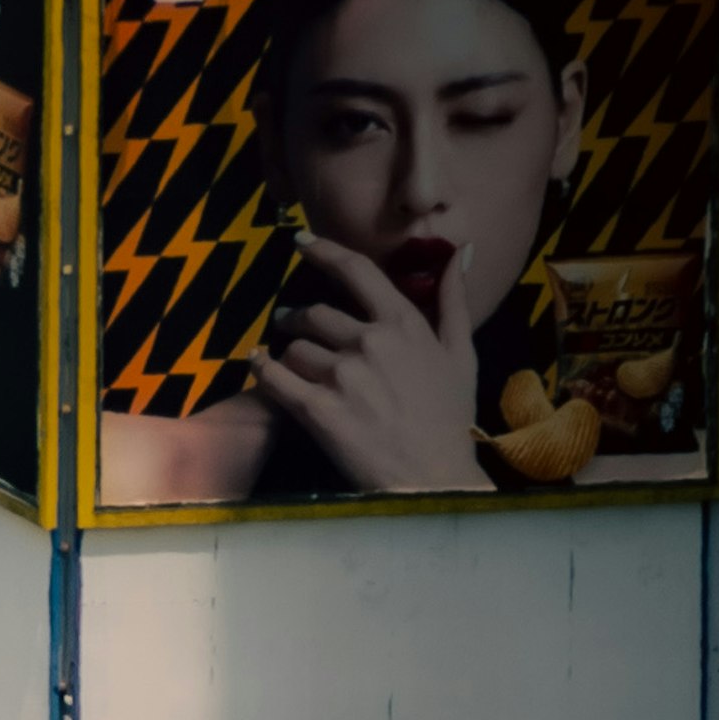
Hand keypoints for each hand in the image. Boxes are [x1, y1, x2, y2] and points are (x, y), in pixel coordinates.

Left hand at [248, 236, 493, 497]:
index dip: (323, 251)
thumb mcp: (461, 353)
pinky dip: (262, 369)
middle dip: (298, 318)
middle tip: (291, 323)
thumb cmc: (449, 419)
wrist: (433, 477)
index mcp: (402, 323)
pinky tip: (257, 365)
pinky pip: (276, 379)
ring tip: (290, 362)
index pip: (355, 271)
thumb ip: (454, 301)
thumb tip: (459, 253)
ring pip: (295, 348)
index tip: (301, 242)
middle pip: (316, 315)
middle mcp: (369, 341)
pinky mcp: (318, 410)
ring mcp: (342, 376)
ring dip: (289, 353)